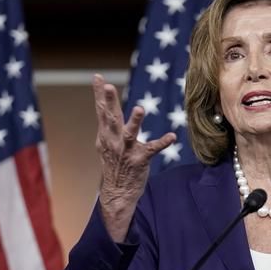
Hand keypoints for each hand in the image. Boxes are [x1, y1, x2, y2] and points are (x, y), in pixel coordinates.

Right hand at [92, 74, 175, 241]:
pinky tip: (172, 136)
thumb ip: (108, 123)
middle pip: (111, 118)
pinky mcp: (140, 160)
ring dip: (135, 121)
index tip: (98, 77)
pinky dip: (163, 142)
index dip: (100, 94)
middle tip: (108, 86)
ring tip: (140, 109)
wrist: (117, 192)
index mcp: (106, 134)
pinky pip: (153, 149)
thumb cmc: (114, 163)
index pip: (102, 111)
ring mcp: (126, 151)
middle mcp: (113, 141)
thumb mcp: (106, 142)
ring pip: (129, 133)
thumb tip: (103, 103)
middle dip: (109, 102)